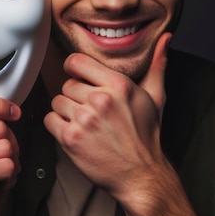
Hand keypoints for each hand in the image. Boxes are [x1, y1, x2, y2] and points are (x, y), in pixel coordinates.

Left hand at [43, 33, 171, 203]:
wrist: (141, 175)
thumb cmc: (146, 137)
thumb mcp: (155, 97)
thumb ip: (157, 65)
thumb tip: (165, 40)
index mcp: (118, 85)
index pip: (76, 62)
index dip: (75, 70)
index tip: (79, 78)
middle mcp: (100, 100)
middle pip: (66, 84)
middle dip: (75, 97)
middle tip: (90, 111)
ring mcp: (84, 120)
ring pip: (57, 102)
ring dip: (66, 112)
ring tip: (84, 123)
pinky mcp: (70, 138)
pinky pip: (49, 120)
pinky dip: (57, 127)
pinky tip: (74, 132)